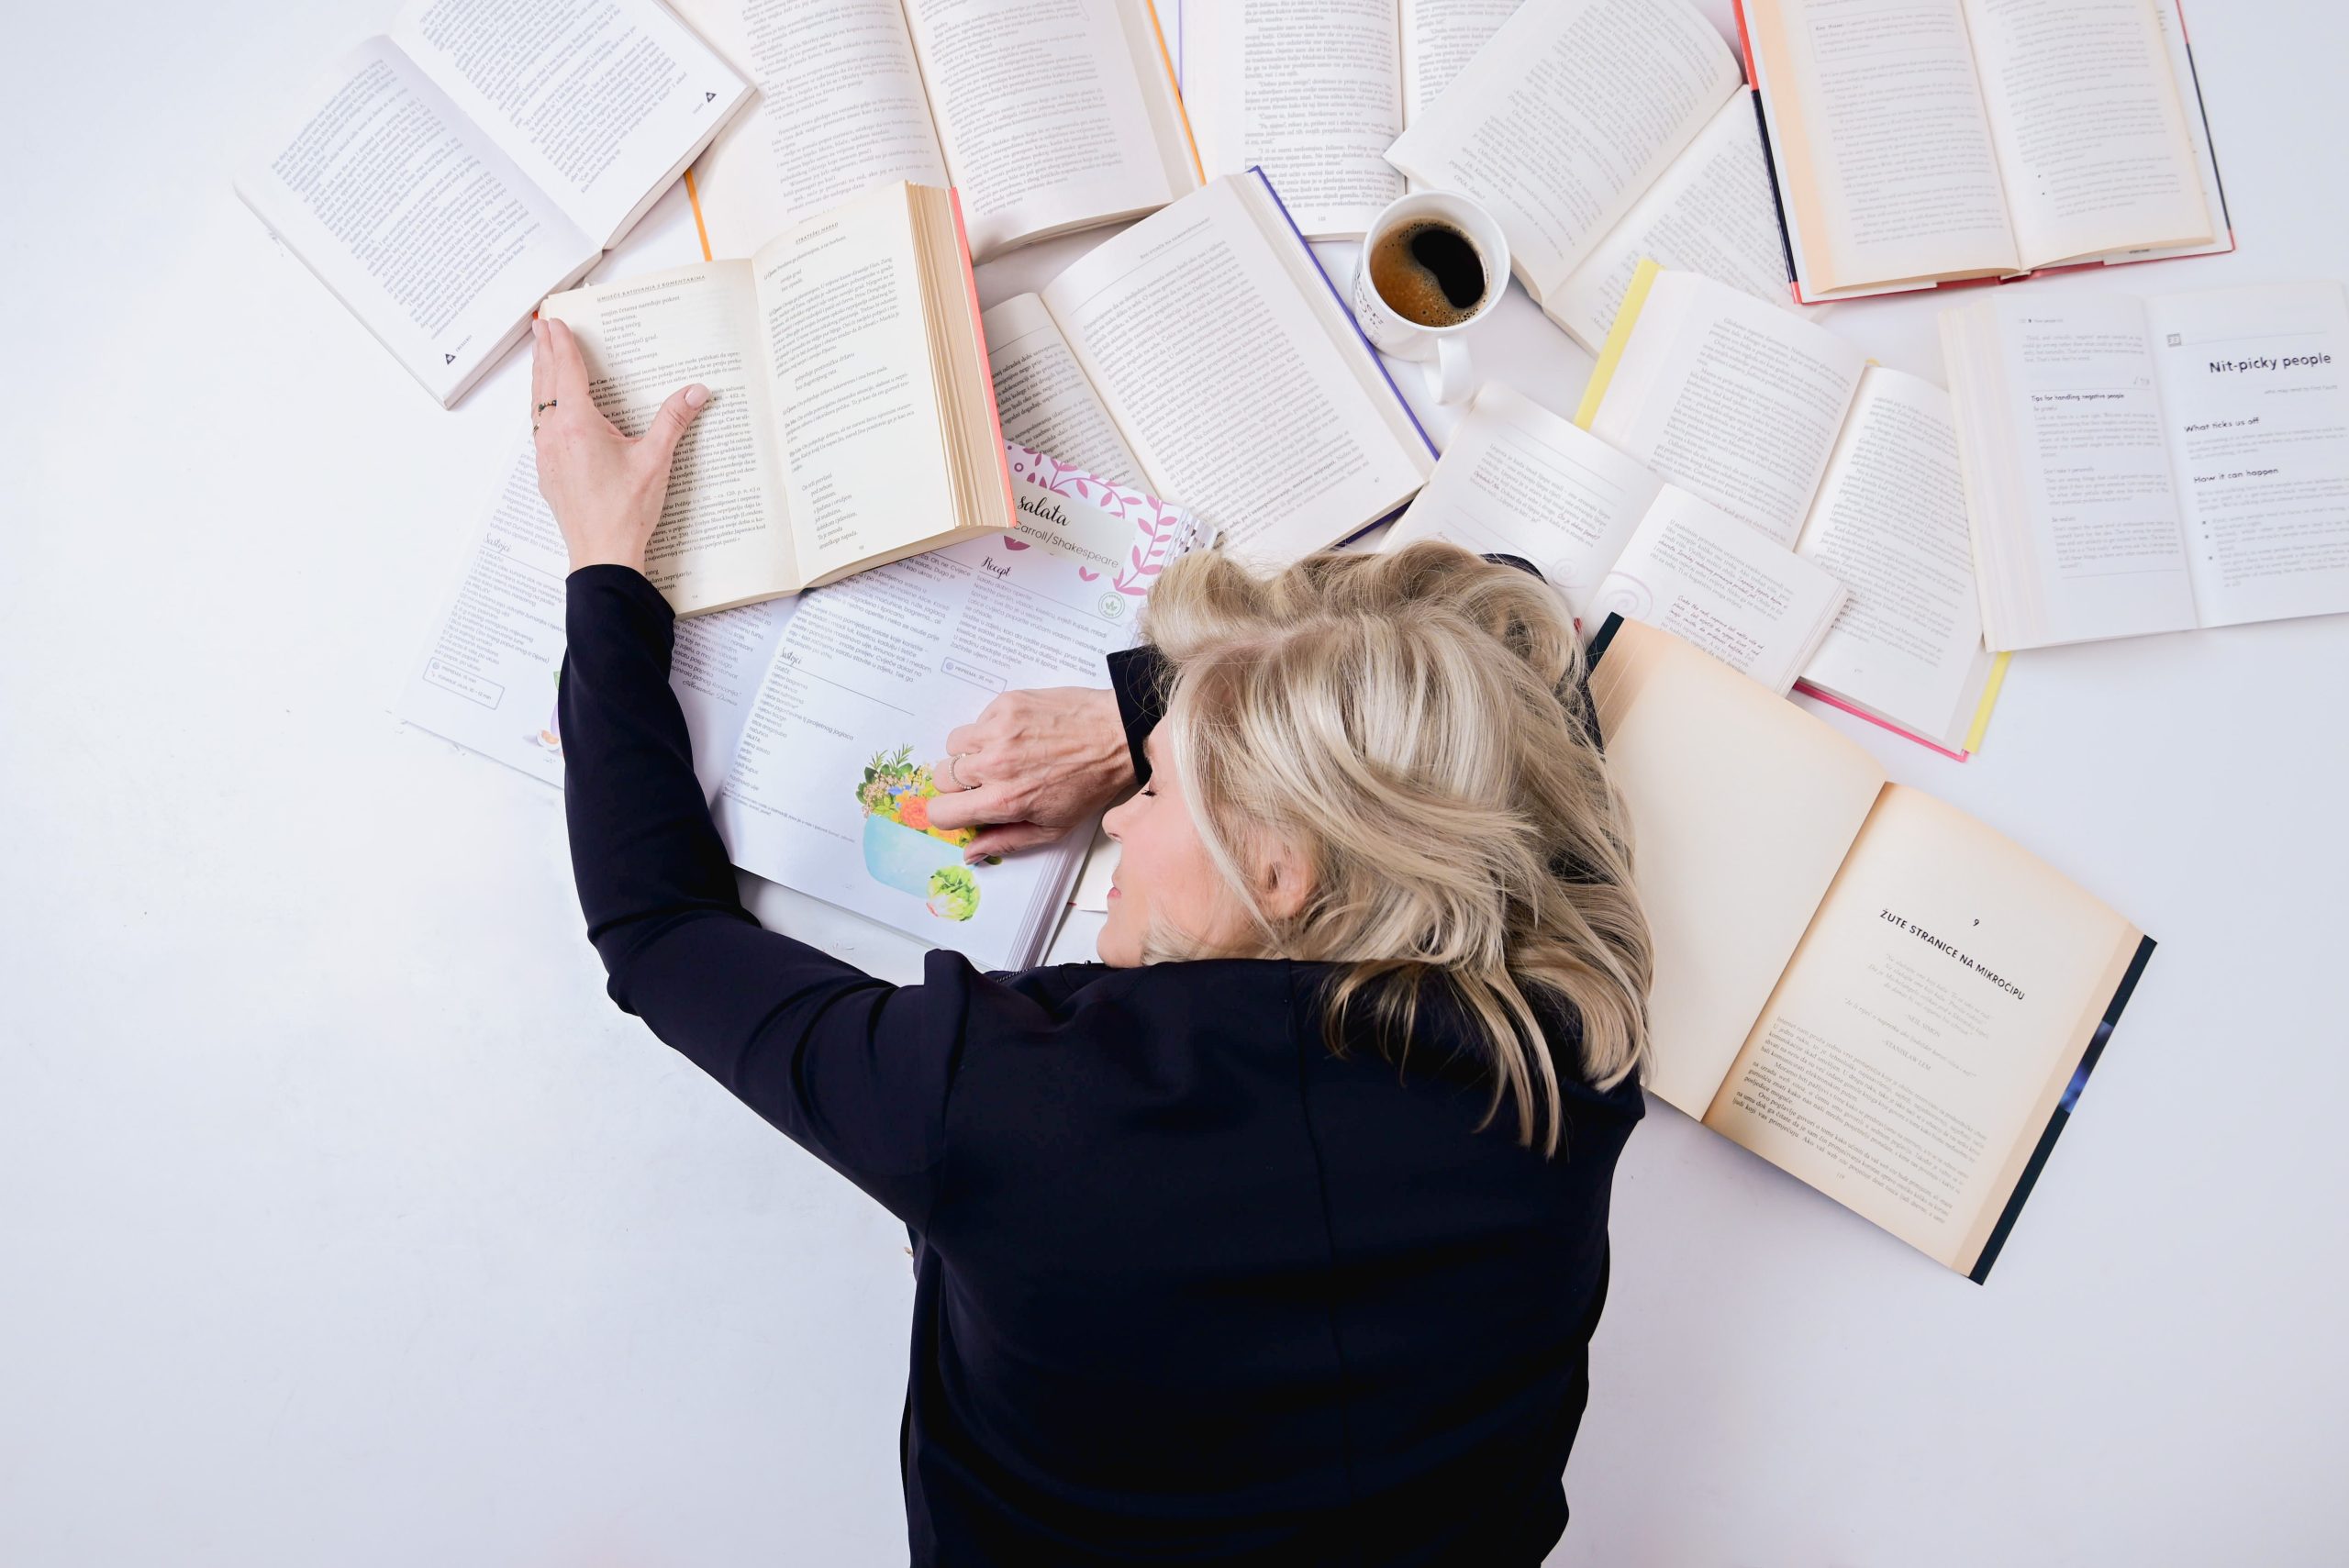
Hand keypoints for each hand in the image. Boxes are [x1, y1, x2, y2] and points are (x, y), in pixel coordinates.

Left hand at [530, 316, 708, 575]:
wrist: (602, 553)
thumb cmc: (624, 512)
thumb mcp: (655, 460)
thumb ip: (673, 419)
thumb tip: (694, 391)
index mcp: (578, 424)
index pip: (566, 371)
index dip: (562, 344)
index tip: (555, 324)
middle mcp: (555, 435)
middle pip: (545, 382)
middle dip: (545, 353)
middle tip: (542, 330)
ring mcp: (547, 454)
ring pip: (537, 405)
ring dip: (540, 378)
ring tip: (542, 361)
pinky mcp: (547, 471)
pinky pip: (539, 428)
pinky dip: (541, 407)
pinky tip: (548, 411)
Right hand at [926, 688, 1134, 859]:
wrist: (1118, 735)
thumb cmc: (1090, 784)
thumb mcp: (1053, 827)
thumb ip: (1006, 842)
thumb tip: (969, 853)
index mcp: (1005, 800)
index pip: (941, 812)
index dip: (947, 814)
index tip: (962, 809)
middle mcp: (996, 764)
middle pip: (940, 777)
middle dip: (959, 784)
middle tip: (987, 782)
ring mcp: (999, 730)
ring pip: (953, 746)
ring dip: (970, 754)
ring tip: (1000, 756)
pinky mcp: (1006, 703)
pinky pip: (976, 720)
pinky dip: (989, 730)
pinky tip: (1017, 735)